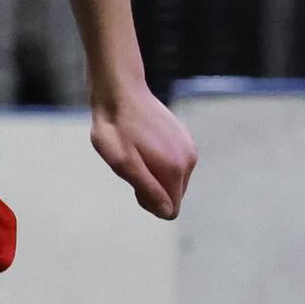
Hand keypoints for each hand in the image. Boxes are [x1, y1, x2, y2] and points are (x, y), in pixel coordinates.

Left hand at [90, 84, 197, 219]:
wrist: (120, 90)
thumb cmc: (115, 128)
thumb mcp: (122, 163)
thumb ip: (147, 189)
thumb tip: (168, 212)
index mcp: (175, 169)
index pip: (170, 209)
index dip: (148, 202)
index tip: (133, 181)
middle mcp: (189, 159)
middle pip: (173, 195)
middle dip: (152, 189)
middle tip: (131, 165)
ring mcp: (189, 147)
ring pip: (173, 179)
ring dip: (153, 173)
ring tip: (136, 152)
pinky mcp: (184, 138)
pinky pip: (174, 163)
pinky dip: (158, 160)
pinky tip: (142, 143)